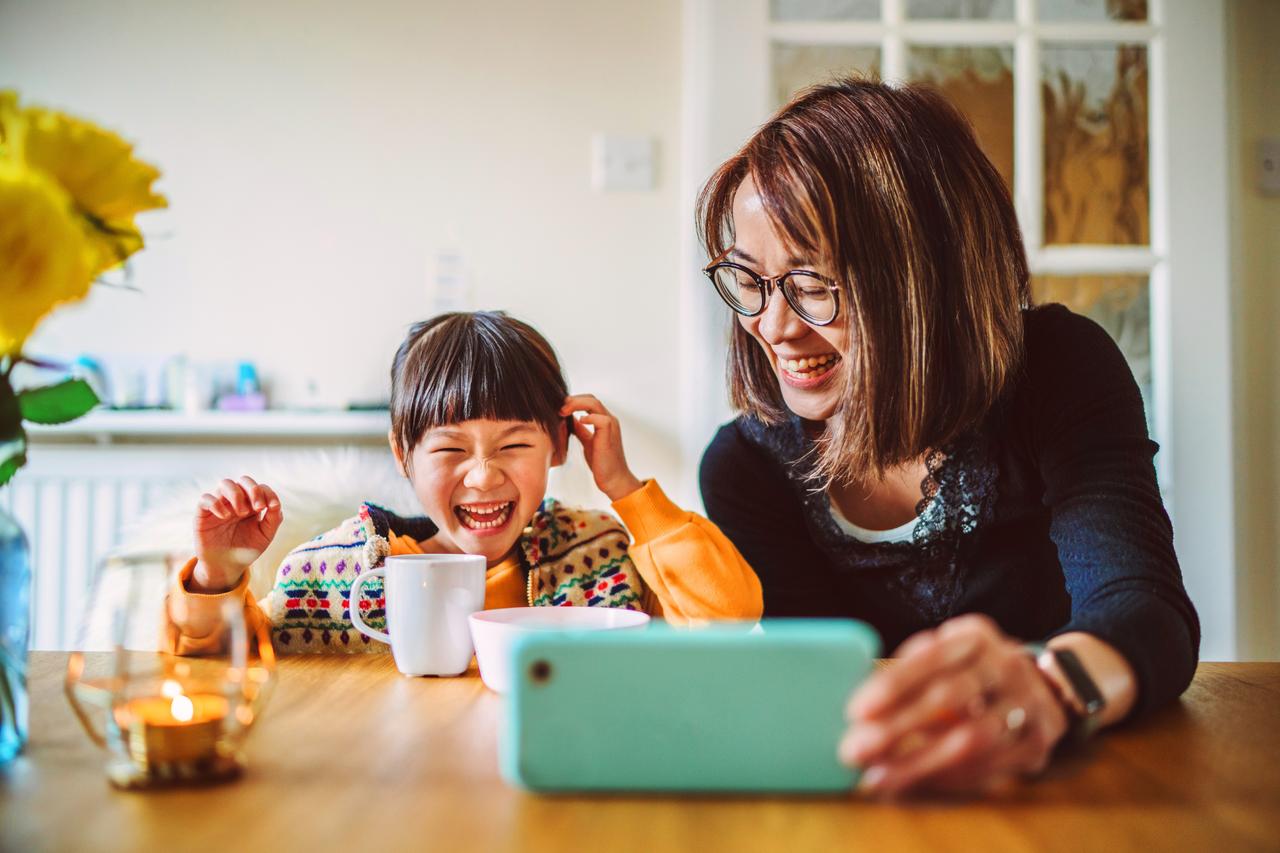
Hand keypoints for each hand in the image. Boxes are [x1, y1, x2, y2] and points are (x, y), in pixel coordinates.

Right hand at [191, 476, 282, 592]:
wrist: (227, 567)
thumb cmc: (246, 549)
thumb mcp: (265, 535)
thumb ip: (273, 519)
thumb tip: (275, 503)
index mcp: (252, 504)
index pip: (260, 487)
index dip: (267, 493)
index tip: (271, 507)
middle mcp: (235, 501)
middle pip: (243, 480)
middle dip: (253, 489)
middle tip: (258, 508)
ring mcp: (220, 505)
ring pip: (225, 483)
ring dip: (236, 494)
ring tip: (241, 513)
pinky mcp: (203, 514)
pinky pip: (205, 498)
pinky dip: (216, 503)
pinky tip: (224, 516)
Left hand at [560, 394, 642, 501]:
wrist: (613, 480)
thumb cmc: (602, 464)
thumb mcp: (588, 443)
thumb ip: (581, 431)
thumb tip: (571, 421)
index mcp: (604, 421)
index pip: (589, 401)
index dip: (573, 401)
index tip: (559, 409)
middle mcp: (609, 420)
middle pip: (591, 398)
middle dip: (572, 400)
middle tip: (558, 407)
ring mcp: (611, 426)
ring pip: (594, 403)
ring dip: (576, 404)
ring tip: (563, 411)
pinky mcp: (610, 434)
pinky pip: (600, 419)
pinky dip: (588, 417)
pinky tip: (578, 422)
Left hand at [839, 614, 1067, 796]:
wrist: (1042, 689)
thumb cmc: (970, 672)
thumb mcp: (945, 655)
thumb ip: (908, 670)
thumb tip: (861, 710)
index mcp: (976, 637)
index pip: (931, 658)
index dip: (893, 685)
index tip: (855, 711)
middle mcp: (1007, 666)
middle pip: (949, 697)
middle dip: (897, 727)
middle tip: (853, 750)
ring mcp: (1028, 705)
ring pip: (969, 740)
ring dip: (918, 763)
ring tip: (877, 778)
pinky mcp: (1036, 742)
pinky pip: (987, 767)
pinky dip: (945, 779)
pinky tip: (912, 784)